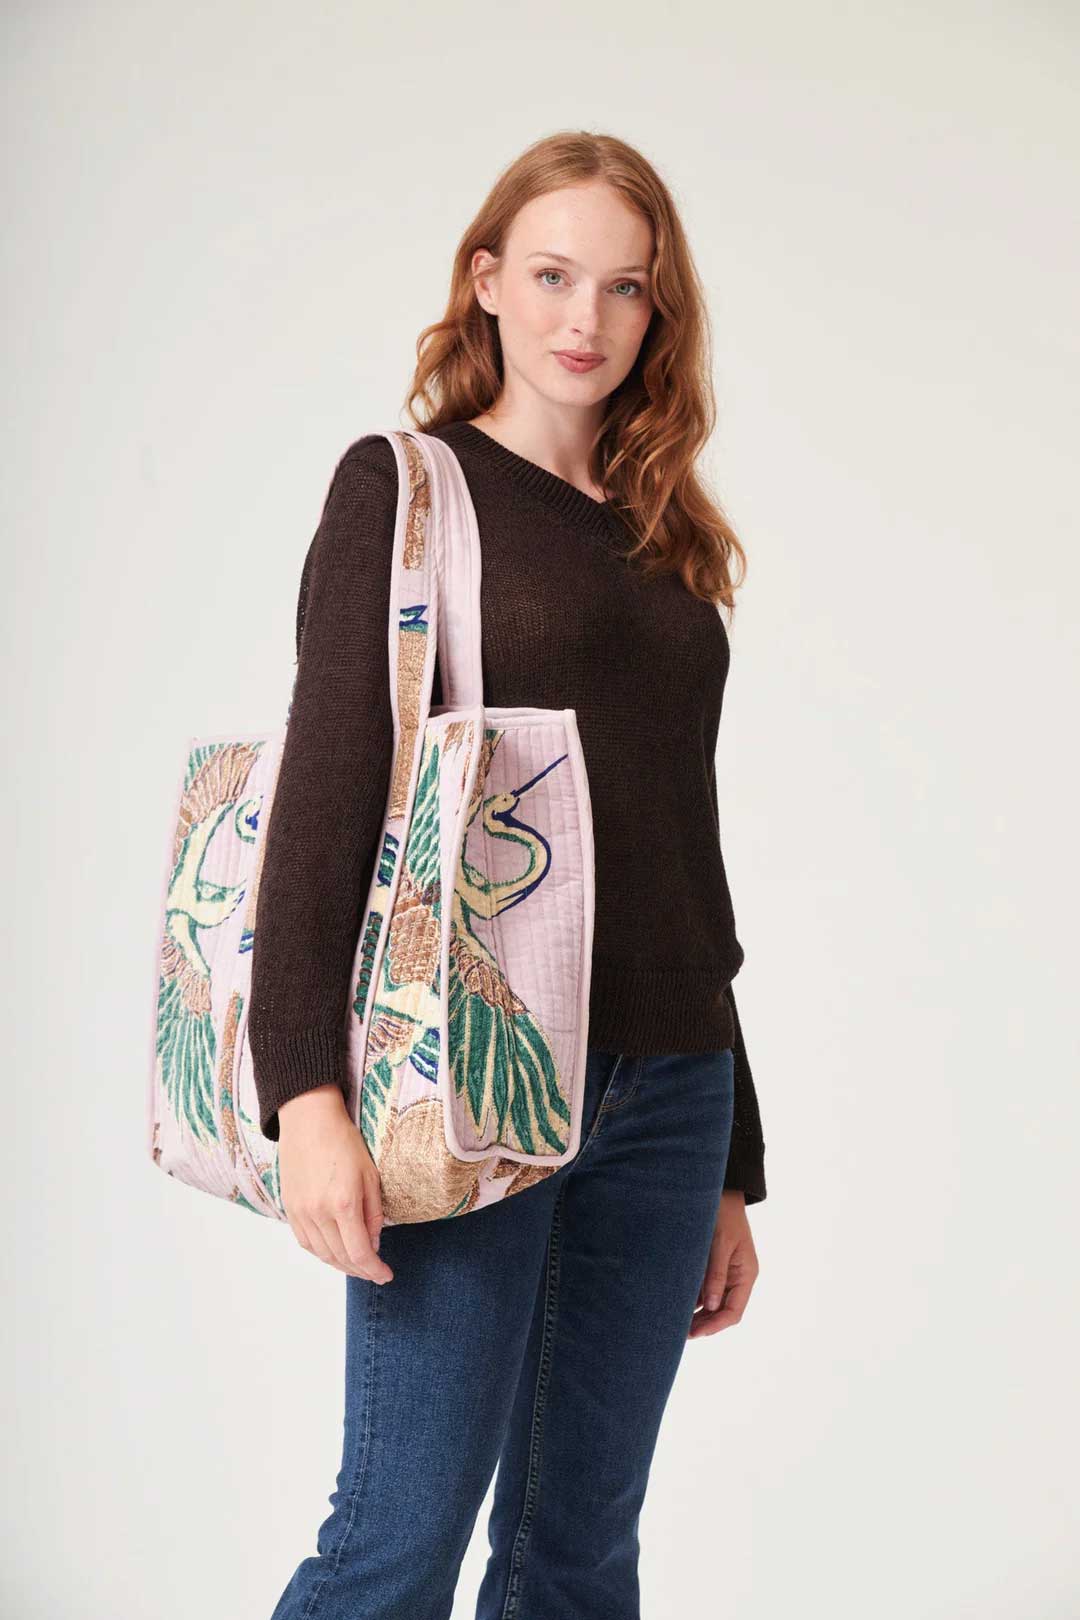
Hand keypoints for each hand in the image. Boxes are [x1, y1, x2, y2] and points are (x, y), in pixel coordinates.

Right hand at [277, 1084, 393, 1284]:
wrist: (308, 1120)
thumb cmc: (343, 1141)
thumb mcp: (370, 1175)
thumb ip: (373, 1213)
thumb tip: (374, 1243)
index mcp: (343, 1203)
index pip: (360, 1252)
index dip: (374, 1270)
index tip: (386, 1275)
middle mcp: (319, 1213)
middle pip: (341, 1258)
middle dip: (361, 1270)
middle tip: (375, 1272)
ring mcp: (301, 1212)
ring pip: (322, 1254)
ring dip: (341, 1264)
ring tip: (357, 1265)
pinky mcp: (289, 1208)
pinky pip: (306, 1242)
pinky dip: (321, 1253)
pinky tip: (334, 1252)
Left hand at [688, 1190, 758, 1338]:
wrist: (720, 1191)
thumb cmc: (723, 1214)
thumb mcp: (720, 1244)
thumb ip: (716, 1275)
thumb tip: (711, 1306)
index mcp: (746, 1275)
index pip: (733, 1312)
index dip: (715, 1326)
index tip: (695, 1334)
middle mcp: (737, 1278)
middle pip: (722, 1312)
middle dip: (703, 1324)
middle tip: (678, 1333)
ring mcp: (725, 1273)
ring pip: (711, 1303)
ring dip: (696, 1314)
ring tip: (673, 1322)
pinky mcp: (712, 1266)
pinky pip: (703, 1289)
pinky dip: (692, 1298)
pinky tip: (675, 1303)